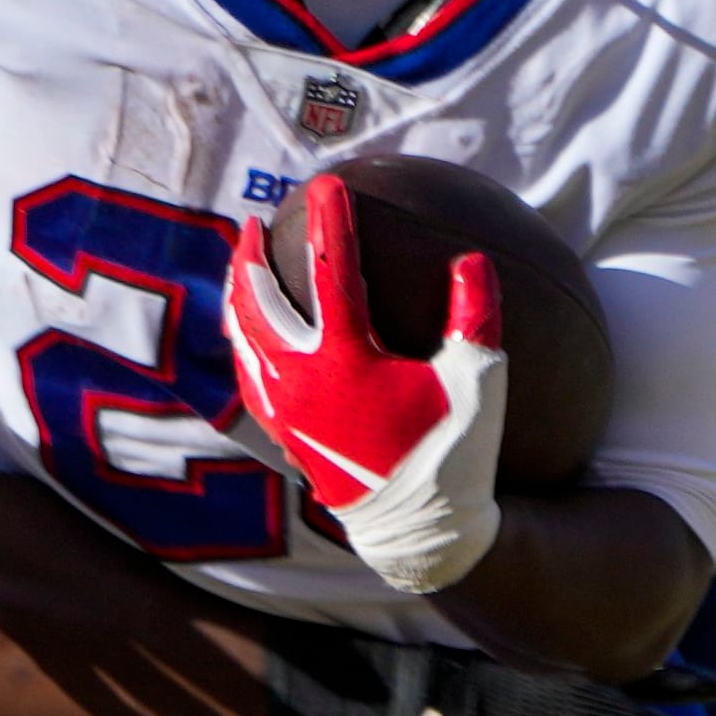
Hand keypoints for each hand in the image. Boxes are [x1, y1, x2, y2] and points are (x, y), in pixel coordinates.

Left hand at [225, 190, 505, 593]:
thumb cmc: (453, 456)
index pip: (331, 272)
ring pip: (242, 339)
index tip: (329, 183)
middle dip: (251, 257)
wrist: (417, 532)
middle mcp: (300, 381)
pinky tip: (250, 334)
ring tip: (238, 267)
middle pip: (258, 303)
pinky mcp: (282, 434)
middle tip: (253, 222)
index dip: (331, 221)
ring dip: (238, 297)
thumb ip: (476, 318)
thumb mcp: (477, 385)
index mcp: (344, 361)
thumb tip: (472, 259)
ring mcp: (284, 410)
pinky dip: (243, 342)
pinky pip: (247, 375)